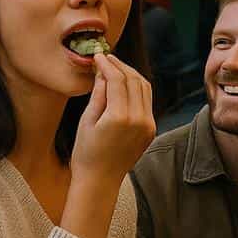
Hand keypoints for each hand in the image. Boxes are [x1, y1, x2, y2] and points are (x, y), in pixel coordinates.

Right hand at [70, 53, 155, 183]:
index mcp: (120, 117)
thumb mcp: (87, 120)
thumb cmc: (86, 153)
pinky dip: (137, 88)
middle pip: (134, 80)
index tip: (97, 56)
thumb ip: (98, 94)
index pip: (117, 80)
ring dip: (131, 74)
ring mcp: (148, 125)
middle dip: (120, 66)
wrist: (100, 181)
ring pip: (145, 88)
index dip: (107, 65)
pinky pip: (147, 101)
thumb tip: (103, 71)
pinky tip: (124, 84)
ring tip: (115, 67)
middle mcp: (139, 119)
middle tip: (106, 58)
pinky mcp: (151, 129)